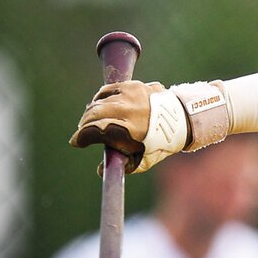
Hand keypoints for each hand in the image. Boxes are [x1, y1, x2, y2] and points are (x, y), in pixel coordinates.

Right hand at [69, 81, 185, 173]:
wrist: (181, 120)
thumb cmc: (160, 144)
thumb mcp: (143, 160)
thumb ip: (121, 165)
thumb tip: (100, 170)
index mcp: (130, 131)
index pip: (95, 130)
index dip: (81, 137)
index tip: (76, 142)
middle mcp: (129, 111)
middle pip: (93, 114)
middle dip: (84, 124)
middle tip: (83, 132)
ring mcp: (130, 96)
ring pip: (99, 102)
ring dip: (91, 112)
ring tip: (91, 120)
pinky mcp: (132, 86)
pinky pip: (107, 90)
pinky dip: (100, 99)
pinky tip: (100, 106)